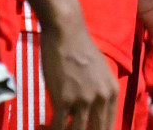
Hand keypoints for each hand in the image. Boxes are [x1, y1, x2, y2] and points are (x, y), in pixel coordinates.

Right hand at [39, 15, 118, 129]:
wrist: (66, 32)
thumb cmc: (80, 49)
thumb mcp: (99, 74)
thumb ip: (99, 95)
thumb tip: (91, 115)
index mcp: (112, 92)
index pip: (108, 127)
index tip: (78, 129)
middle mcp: (101, 99)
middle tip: (64, 129)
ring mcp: (83, 100)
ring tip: (48, 128)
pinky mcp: (64, 100)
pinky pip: (57, 127)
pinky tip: (40, 126)